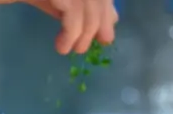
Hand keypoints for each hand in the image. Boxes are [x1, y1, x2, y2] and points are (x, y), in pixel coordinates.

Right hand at [0, 0, 117, 53]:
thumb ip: (78, 6)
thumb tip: (110, 21)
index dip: (105, 14)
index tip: (104, 38)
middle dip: (96, 26)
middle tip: (82, 48)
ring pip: (87, 5)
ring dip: (82, 34)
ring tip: (68, 50)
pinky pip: (71, 10)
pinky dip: (72, 33)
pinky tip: (61, 46)